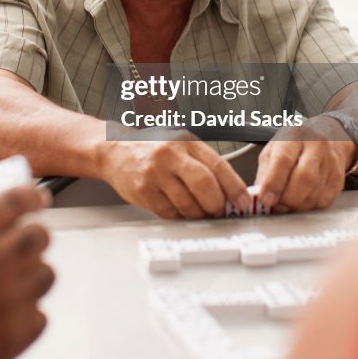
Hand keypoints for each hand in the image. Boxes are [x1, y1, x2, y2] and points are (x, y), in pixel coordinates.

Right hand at [101, 134, 249, 218]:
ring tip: (201, 213)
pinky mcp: (143, 191)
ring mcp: (155, 173)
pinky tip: (181, 211)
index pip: (217, 165)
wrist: (114, 149)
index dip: (234, 186)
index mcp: (185, 141)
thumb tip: (229, 189)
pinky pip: (169, 213)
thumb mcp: (180, 143)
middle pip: (204, 185)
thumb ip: (202, 162)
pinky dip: (180, 217)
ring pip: (188, 204)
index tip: (243, 201)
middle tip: (221, 211)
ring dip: (200, 215)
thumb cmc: (152, 147)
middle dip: (217, 204)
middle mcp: (170, 155)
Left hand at [256, 116, 357, 211]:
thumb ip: (266, 170)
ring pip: (314, 194)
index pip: (284, 160)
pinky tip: (301, 199)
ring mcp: (331, 162)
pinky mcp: (338, 179)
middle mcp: (316, 146)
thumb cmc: (298, 143)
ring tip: (287, 202)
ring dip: (296, 205)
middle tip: (276, 204)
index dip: (273, 183)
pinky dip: (308, 207)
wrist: (331, 137)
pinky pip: (323, 202)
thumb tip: (260, 194)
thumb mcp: (275, 147)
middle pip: (304, 179)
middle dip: (286, 198)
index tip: (265, 198)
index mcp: (296, 134)